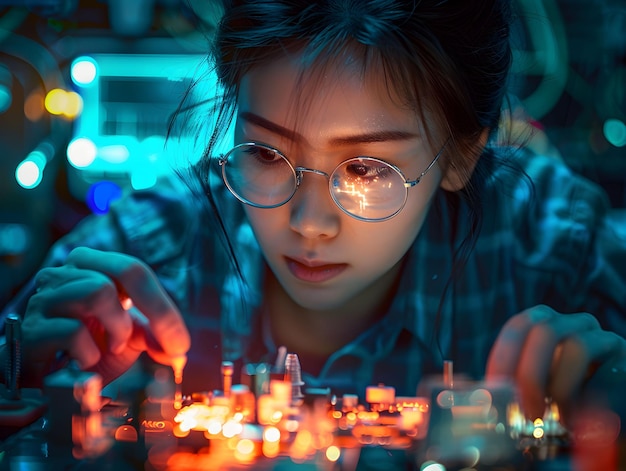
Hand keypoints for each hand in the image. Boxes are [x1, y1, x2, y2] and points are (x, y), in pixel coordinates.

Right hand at [19, 247, 190, 386]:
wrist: (43, 383)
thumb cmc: (85, 351)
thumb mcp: (126, 337)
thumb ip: (153, 332)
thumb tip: (179, 347)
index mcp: (91, 268)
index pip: (135, 269)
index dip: (163, 306)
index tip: (181, 343)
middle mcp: (65, 274)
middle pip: (123, 269)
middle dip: (152, 310)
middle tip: (159, 345)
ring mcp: (44, 298)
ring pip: (97, 291)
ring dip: (117, 329)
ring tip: (111, 348)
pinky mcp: (30, 328)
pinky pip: (72, 330)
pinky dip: (89, 353)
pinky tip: (83, 362)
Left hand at [485, 305, 625, 423]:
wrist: (606, 417)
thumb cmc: (564, 402)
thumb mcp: (531, 390)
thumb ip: (507, 385)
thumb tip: (468, 389)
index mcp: (544, 325)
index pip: (518, 326)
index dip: (504, 356)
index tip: (496, 389)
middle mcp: (573, 324)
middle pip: (544, 331)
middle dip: (529, 374)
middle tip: (526, 410)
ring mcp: (602, 339)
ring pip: (577, 347)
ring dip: (561, 388)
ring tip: (557, 416)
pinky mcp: (625, 360)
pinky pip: (607, 373)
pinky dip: (589, 399)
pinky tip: (579, 418)